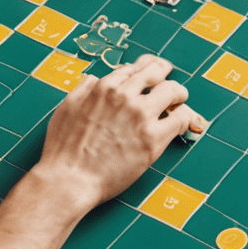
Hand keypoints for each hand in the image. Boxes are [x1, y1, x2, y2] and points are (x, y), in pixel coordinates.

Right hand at [38, 55, 201, 212]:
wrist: (70, 180)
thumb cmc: (63, 149)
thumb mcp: (66, 108)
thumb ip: (83, 90)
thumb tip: (94, 80)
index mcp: (104, 88)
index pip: (132, 69)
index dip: (143, 69)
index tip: (148, 73)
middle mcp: (125, 96)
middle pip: (155, 72)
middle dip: (164, 72)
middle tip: (168, 79)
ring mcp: (141, 116)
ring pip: (172, 91)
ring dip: (178, 93)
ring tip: (180, 99)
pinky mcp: (153, 139)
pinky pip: (180, 119)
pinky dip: (184, 117)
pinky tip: (183, 121)